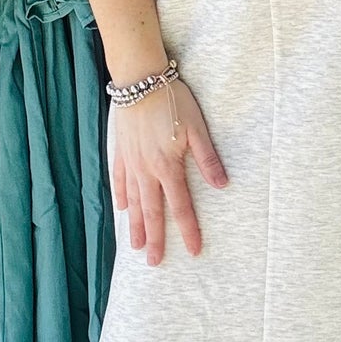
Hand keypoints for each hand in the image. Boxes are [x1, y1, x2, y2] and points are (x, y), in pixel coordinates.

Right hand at [110, 77, 227, 263]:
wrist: (139, 80)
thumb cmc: (173, 101)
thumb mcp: (197, 128)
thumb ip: (207, 159)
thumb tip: (222, 186)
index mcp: (168, 167)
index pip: (180, 206)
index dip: (188, 230)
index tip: (193, 251)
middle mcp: (146, 170)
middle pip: (152, 211)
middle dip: (155, 239)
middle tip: (154, 262)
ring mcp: (130, 162)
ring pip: (132, 201)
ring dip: (135, 225)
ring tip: (136, 246)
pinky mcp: (120, 151)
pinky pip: (118, 180)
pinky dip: (120, 197)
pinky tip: (122, 209)